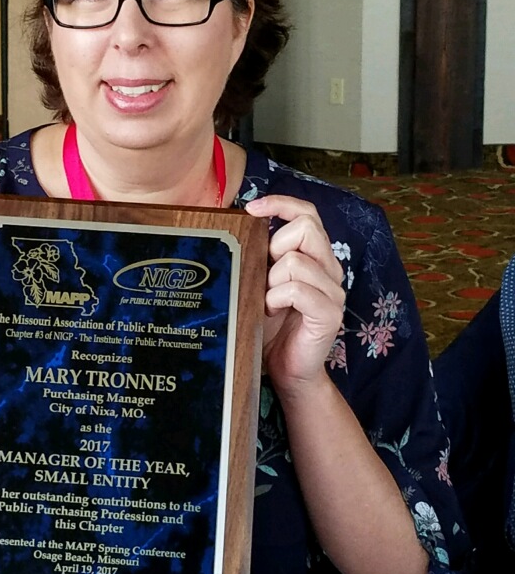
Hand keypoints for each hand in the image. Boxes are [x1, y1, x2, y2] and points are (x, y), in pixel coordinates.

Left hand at [245, 195, 343, 396]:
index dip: (281, 203)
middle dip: (275, 246)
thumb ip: (264, 256)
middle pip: (306, 227)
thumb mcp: (263, 282)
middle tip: (265, 275)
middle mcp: (330, 269)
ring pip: (296, 260)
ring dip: (270, 280)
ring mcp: (333, 291)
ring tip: (267, 301)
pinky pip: (297, 289)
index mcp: (316, 257)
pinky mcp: (329, 313)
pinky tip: (271, 311)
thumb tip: (241, 226)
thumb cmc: (272, 326)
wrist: (288, 370)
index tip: (251, 209)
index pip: (307, 213)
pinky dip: (276, 298)